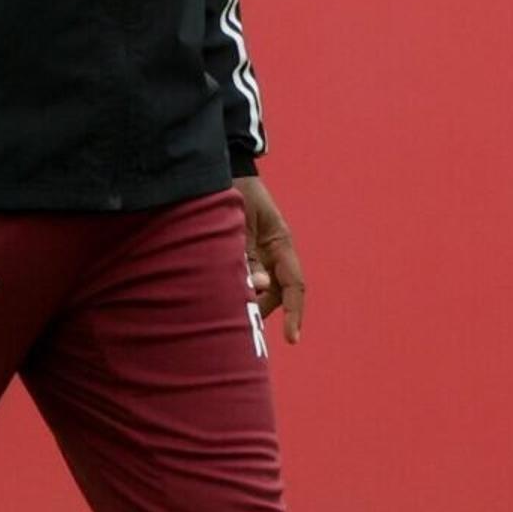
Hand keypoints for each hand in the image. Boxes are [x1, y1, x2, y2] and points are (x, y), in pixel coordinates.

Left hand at [238, 175, 307, 343]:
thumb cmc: (234, 194)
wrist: (223, 173)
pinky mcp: (244, 254)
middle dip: (262, 310)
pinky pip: (245, 278)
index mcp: (281, 243)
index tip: (291, 338)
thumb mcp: (239, 224)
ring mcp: (260, 254)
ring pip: (260, 288)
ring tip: (224, 308)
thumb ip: (248, 255)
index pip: (294, 285)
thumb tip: (260, 286)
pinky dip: (236, 288)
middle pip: (277, 293)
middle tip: (241, 326)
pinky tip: (218, 295)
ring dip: (247, 299)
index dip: (295, 313)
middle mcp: (275, 252)